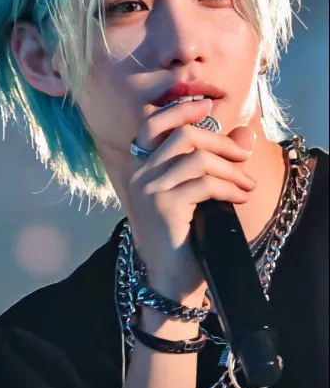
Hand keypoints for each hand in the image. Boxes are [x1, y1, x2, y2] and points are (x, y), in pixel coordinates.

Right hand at [125, 99, 256, 306]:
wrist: (170, 280)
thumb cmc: (182, 236)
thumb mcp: (196, 193)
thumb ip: (214, 160)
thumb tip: (245, 133)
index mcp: (141, 166)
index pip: (152, 123)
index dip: (180, 110)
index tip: (208, 107)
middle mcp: (140, 174)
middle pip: (183, 135)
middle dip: (220, 141)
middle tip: (243, 155)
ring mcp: (149, 189)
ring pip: (198, 158)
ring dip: (231, 170)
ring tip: (246, 185)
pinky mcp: (164, 206)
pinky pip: (205, 184)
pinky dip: (229, 188)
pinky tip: (240, 197)